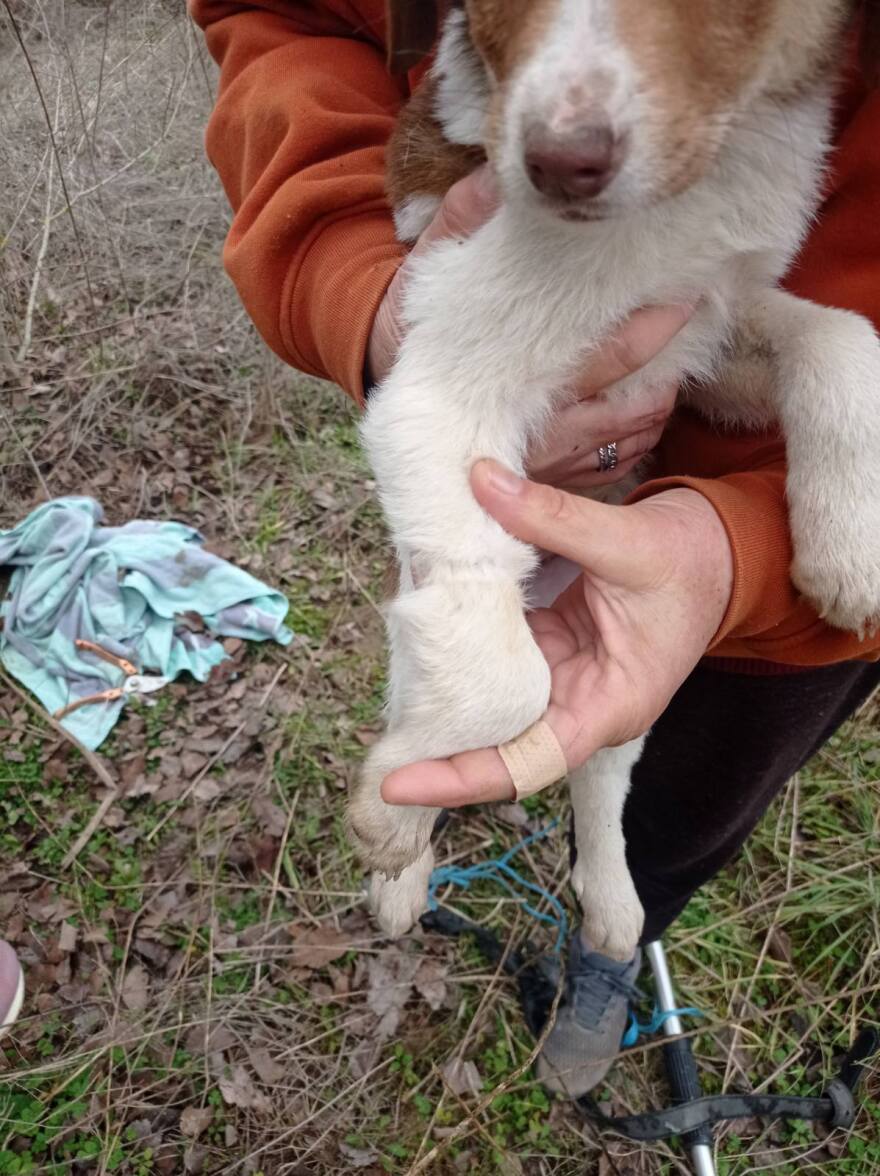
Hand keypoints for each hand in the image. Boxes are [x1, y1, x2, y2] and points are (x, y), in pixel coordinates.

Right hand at [368, 170, 691, 486]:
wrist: (399, 408)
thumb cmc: (417, 334)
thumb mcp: (426, 275)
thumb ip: (461, 222)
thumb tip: (499, 173)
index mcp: (518, 381)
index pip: (606, 356)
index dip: (651, 327)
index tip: (686, 290)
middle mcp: (544, 431)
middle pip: (632, 402)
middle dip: (671, 360)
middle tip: (697, 310)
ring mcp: (554, 461)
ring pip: (633, 434)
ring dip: (661, 396)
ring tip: (678, 352)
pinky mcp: (559, 479)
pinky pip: (619, 462)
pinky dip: (642, 432)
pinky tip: (649, 396)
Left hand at [381, 460, 732, 806]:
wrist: (721, 553)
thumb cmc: (690, 562)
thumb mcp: (625, 541)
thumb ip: (551, 517)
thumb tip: (480, 482)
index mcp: (607, 705)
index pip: (524, 763)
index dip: (460, 778)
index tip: (399, 782)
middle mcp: (580, 706)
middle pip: (498, 745)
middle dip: (438, 746)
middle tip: (374, 743)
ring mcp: (563, 680)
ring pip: (492, 705)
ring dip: (446, 694)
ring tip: (387, 683)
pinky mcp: (551, 651)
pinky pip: (499, 662)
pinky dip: (465, 648)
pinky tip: (427, 632)